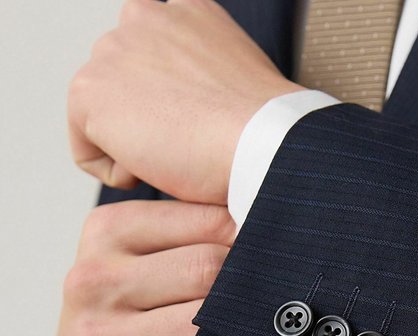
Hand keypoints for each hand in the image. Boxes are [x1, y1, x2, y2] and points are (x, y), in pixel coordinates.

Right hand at [46, 198, 251, 335]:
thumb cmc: (124, 326)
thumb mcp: (139, 267)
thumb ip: (193, 237)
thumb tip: (270, 216)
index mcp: (105, 232)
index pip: (208, 220)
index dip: (251, 243)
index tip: (271, 263)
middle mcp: (93, 280)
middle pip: (208, 271)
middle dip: (247, 293)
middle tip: (272, 307)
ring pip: (205, 328)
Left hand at [68, 0, 302, 204]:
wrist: (262, 143)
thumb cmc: (264, 131)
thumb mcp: (241, 80)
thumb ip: (205, 76)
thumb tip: (196, 109)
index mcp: (186, 11)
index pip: (156, 64)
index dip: (176, 110)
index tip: (202, 131)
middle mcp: (144, 17)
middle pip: (126, 89)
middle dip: (150, 124)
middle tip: (192, 146)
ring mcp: (112, 50)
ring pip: (108, 119)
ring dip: (137, 147)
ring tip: (178, 156)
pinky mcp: (89, 91)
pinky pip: (88, 151)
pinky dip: (119, 174)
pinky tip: (156, 169)